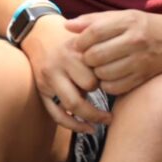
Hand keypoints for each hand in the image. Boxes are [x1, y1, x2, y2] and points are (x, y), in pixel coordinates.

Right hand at [19, 15, 110, 133]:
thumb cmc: (69, 37)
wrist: (39, 33)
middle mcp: (60, 64)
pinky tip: (88, 128)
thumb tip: (122, 72)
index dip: (110, 77)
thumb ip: (101, 50)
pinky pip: (57, 114)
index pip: (98, 68)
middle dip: (100, 90)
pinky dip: (73, 125)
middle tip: (111, 98)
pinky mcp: (42, 91)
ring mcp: (48, 79)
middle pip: (88, 85)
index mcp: (74, 49)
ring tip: (105, 119)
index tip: (120, 81)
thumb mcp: (86, 36)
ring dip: (91, 114)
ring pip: (72, 103)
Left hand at [65, 9, 161, 94]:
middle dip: (87, 59)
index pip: (93, 32)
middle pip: (95, 56)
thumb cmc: (147, 26)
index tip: (79, 45)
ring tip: (100, 66)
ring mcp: (140, 61)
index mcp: (129, 21)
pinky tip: (111, 76)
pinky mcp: (143, 77)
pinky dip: (107, 84)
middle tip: (89, 57)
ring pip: (102, 74)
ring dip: (96, 73)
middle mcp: (135, 40)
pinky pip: (114, 87)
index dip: (80, 41)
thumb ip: (95, 20)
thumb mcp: (125, 16)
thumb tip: (67, 27)